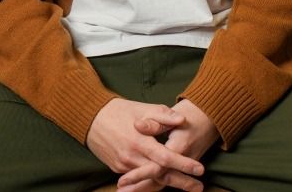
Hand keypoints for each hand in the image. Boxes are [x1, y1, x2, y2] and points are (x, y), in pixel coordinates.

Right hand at [87, 98, 204, 191]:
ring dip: (168, 184)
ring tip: (188, 188)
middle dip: (181, 182)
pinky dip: (152, 182)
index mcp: (140, 141)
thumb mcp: (143, 108)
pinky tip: (166, 184)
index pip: (165, 157)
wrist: (91, 118)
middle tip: (200, 187)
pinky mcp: (118, 168)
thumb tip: (182, 120)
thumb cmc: (120, 111)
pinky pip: (138, 179)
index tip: (200, 169)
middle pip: (160, 174)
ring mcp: (124, 165)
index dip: (183, 164)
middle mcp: (132, 157)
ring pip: (149, 179)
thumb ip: (163, 115)